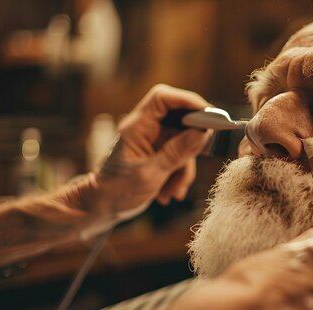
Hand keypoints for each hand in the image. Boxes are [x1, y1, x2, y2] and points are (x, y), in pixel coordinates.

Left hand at [68, 84, 212, 238]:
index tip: (209, 114)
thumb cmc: (117, 191)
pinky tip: (170, 192)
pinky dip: (180, 174)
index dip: (187, 100)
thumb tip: (202, 134)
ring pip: (184, 141)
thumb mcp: (150, 174)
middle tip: (204, 150)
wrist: (103, 207)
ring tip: (175, 191)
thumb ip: (176, 153)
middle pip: (179, 118)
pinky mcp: (160, 153)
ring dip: (185, 167)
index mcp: (137, 126)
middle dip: (193, 138)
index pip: (163, 98)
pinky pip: (180, 156)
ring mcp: (154, 141)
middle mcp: (146, 128)